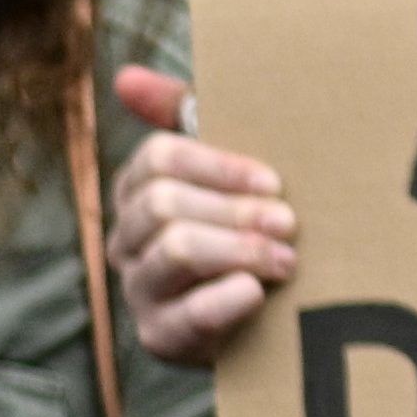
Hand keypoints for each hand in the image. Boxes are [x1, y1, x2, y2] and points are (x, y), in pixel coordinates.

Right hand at [106, 68, 298, 365]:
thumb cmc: (252, 224)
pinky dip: (227, 298)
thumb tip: (126, 77)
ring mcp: (139, 291)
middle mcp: (127, 239)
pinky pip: (186, 314)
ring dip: (239, 250)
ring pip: (175, 250)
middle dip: (235, 211)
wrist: (277, 315)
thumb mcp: (231, 170)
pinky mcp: (159, 339)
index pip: (159, 158)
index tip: (274, 181)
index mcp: (139, 189)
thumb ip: (187, 114)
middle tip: (290, 223)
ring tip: (287, 260)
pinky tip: (257, 292)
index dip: (219, 166)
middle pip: (164, 203)